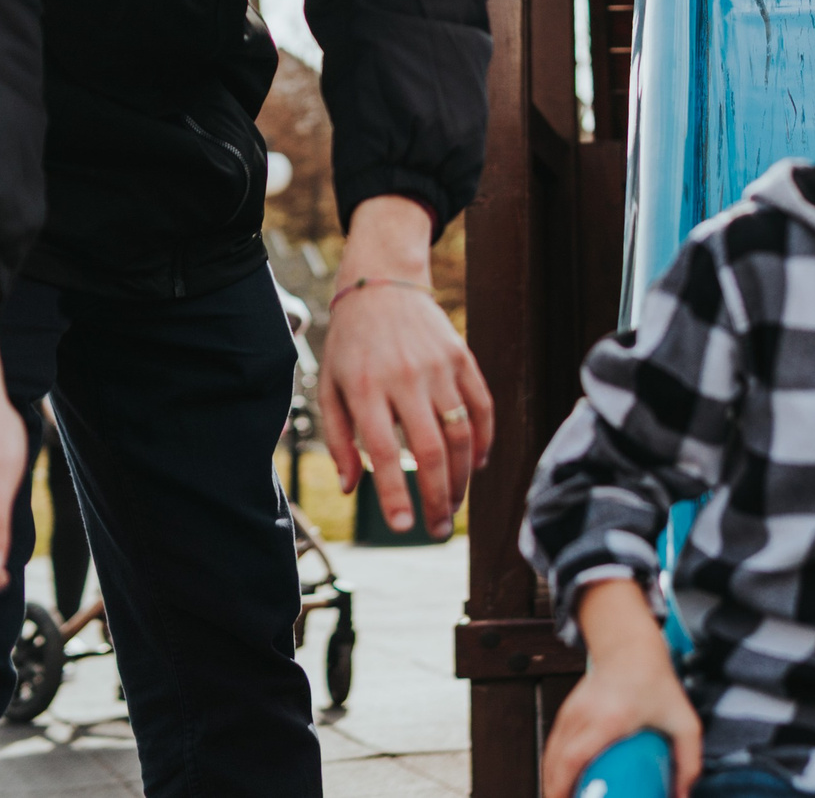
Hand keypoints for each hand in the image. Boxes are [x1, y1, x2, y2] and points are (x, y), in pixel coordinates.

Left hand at [317, 196, 492, 537]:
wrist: (381, 283)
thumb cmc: (349, 343)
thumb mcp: (329, 386)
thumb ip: (339, 438)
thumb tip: (351, 487)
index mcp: (365, 388)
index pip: (382, 451)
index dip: (394, 493)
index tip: (402, 527)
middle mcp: (404, 378)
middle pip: (431, 449)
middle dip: (438, 497)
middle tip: (438, 530)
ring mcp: (439, 367)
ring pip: (461, 433)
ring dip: (463, 477)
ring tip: (455, 504)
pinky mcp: (462, 357)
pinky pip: (482, 406)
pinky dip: (485, 440)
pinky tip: (478, 464)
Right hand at [542, 579, 702, 797]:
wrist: (631, 646)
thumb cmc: (657, 681)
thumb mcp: (683, 719)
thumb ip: (688, 759)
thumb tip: (682, 795)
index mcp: (609, 719)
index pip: (574, 758)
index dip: (563, 786)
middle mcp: (584, 715)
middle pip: (556, 763)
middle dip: (555, 791)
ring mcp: (571, 711)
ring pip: (550, 756)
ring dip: (552, 783)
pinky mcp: (566, 711)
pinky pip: (553, 746)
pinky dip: (553, 768)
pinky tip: (561, 784)